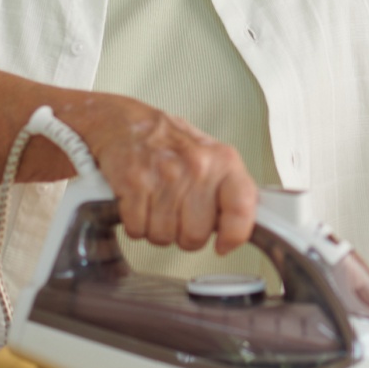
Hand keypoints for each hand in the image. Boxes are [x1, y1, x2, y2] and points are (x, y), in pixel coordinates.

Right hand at [64, 95, 259, 254]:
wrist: (126, 123)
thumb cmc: (172, 144)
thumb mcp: (213, 158)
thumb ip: (229, 192)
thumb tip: (240, 229)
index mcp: (224, 161)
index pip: (242, 207)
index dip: (234, 235)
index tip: (224, 244)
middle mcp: (197, 167)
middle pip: (196, 236)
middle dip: (184, 234)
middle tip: (178, 213)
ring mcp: (164, 174)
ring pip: (164, 236)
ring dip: (157, 229)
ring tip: (157, 204)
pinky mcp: (133, 182)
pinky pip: (137, 229)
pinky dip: (136, 224)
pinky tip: (140, 203)